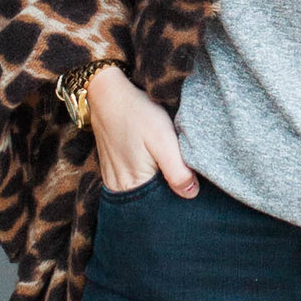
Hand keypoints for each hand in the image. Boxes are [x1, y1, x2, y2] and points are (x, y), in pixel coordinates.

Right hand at [84, 68, 196, 196]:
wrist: (108, 94)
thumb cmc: (137, 114)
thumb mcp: (163, 139)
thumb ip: (177, 170)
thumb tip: (191, 194)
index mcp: (132, 184)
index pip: (159, 207)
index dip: (177, 200)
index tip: (190, 188)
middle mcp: (118, 188)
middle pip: (149, 203)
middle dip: (167, 196)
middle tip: (185, 179)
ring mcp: (112, 180)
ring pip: (141, 194)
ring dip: (156, 188)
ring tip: (169, 172)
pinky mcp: (111, 170)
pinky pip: (132, 184)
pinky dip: (145, 180)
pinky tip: (155, 167)